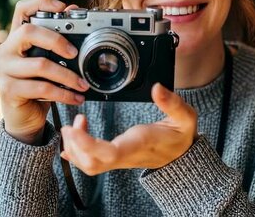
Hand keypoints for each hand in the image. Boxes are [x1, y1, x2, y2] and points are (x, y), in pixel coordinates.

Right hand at [0, 0, 89, 144]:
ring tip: (83, 84)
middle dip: (57, 40)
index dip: (42, 3)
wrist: (25, 118)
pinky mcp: (8, 90)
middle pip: (28, 32)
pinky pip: (41, 88)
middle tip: (75, 53)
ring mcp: (3, 70)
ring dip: (67, 75)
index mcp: (14, 38)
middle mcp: (4, 50)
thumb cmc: (38, 86)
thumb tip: (74, 8)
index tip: (65, 9)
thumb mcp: (49, 61)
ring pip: (39, 64)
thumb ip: (57, 40)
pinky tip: (76, 98)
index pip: (22, 10)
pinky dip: (63, 93)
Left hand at [60, 83, 197, 174]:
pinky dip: (76, 153)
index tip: (74, 129)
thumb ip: (172, 103)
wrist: (182, 155)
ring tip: (75, 125)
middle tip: (70, 124)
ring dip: (75, 148)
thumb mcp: (185, 116)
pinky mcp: (115, 158)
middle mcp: (126, 154)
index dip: (87, 145)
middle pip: (92, 163)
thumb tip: (157, 88)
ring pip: (89, 165)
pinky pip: (92, 163)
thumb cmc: (181, 136)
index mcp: (139, 143)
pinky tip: (70, 142)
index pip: (109, 153)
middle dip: (75, 145)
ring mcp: (119, 159)